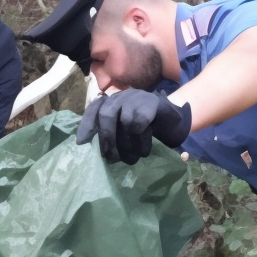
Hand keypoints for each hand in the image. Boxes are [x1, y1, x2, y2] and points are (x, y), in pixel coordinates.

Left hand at [76, 89, 191, 164]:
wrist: (174, 122)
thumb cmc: (145, 129)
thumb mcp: (124, 132)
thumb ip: (110, 134)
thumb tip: (90, 148)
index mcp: (112, 102)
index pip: (94, 109)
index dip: (86, 125)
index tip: (82, 143)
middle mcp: (122, 97)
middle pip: (106, 115)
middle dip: (107, 140)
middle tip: (112, 159)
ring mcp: (137, 97)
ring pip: (124, 122)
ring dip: (128, 145)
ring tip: (133, 158)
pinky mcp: (152, 103)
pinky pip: (140, 123)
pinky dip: (141, 140)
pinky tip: (145, 149)